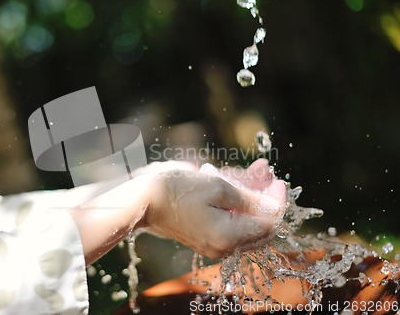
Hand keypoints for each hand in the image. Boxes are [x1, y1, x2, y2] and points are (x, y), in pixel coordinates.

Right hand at [140, 159, 286, 257]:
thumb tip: (273, 207)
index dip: (276, 200)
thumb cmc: (178, 190)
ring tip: (248, 172)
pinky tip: (230, 184)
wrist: (143, 200)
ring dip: (251, 198)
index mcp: (228, 238)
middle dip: (265, 197)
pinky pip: (231, 224)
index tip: (276, 179)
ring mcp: (214, 245)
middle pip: (259, 226)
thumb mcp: (218, 188)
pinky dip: (236, 205)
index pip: (269, 223)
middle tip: (263, 172)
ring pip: (246, 223)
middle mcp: (223, 248)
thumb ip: (250, 199)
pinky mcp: (206, 239)